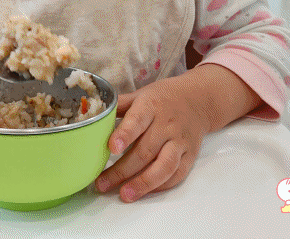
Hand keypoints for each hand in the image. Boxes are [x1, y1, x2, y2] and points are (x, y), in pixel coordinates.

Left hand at [94, 75, 211, 202]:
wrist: (198, 100)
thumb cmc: (162, 98)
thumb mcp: (139, 94)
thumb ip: (118, 106)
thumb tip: (91, 115)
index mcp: (151, 106)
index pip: (137, 121)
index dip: (124, 135)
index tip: (111, 148)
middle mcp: (167, 125)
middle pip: (145, 151)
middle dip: (123, 170)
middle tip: (103, 183)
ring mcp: (180, 142)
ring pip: (164, 166)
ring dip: (143, 183)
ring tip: (125, 194)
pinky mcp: (190, 155)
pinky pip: (177, 174)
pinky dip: (161, 186)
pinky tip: (144, 191)